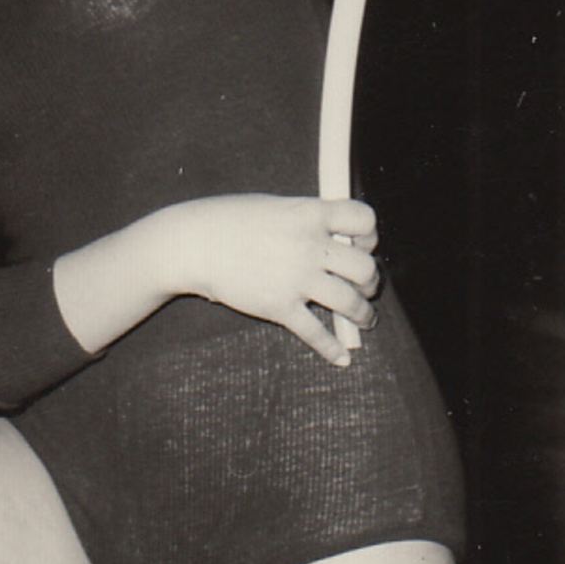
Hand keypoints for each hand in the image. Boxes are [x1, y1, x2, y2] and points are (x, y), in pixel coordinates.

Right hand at [177, 194, 382, 365]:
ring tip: (365, 319)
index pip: (363, 219)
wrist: (193, 244)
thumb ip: (308, 221)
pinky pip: (315, 333)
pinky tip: (342, 357)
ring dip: (363, 314)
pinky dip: (332, 348)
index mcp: (309, 214)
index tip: (364, 245)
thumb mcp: (275, 207)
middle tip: (366, 286)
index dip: (370, 235)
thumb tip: (338, 238)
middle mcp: (309, 247)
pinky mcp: (279, 307)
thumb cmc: (230, 220)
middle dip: (371, 281)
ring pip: (349, 302)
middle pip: (363, 267)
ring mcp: (295, 278)